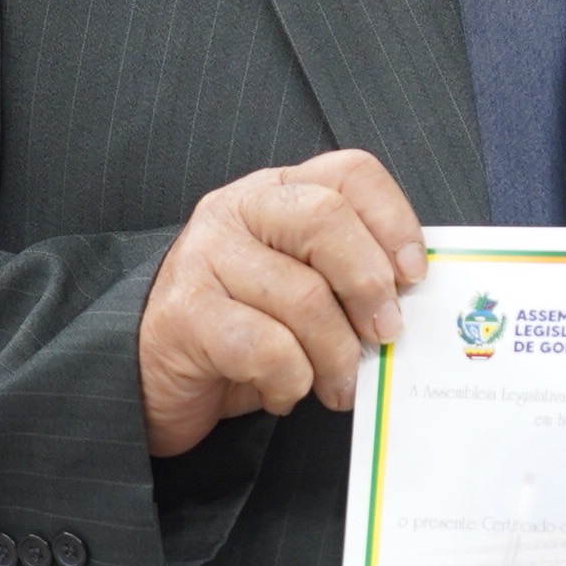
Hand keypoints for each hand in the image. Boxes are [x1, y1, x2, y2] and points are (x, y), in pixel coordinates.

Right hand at [135, 151, 426, 453]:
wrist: (150, 371)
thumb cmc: (244, 328)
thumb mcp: (303, 286)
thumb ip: (349, 273)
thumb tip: (414, 298)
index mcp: (279, 191)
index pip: (350, 173)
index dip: (394, 219)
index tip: (414, 275)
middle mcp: (239, 210)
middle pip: (326, 220)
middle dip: (370, 285)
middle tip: (386, 336)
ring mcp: (205, 257)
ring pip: (303, 297)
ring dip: (336, 355)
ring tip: (338, 384)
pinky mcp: (185, 314)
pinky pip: (266, 348)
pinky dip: (291, 381)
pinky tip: (284, 393)